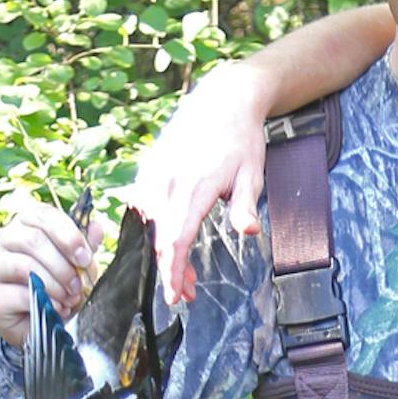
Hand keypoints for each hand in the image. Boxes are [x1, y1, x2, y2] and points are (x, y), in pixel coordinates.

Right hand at [0, 195, 101, 350]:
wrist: (42, 324)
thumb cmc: (58, 286)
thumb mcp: (76, 265)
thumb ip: (84, 246)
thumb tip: (96, 227)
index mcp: (27, 223)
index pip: (44, 215)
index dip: (68, 236)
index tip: (85, 258)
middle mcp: (5, 239)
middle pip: (33, 239)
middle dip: (63, 265)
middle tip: (79, 285)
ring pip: (25, 265)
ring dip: (55, 284)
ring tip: (70, 298)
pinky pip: (21, 293)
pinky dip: (46, 302)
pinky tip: (58, 309)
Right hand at [126, 58, 273, 308]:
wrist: (223, 101)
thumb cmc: (241, 141)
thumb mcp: (252, 174)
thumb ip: (245, 205)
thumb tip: (249, 232)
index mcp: (195, 185)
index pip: (177, 238)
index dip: (174, 271)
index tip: (175, 297)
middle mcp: (169, 179)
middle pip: (161, 237)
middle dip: (170, 270)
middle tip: (185, 295)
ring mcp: (156, 172)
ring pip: (151, 224)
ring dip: (164, 252)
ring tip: (184, 272)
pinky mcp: (150, 167)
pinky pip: (145, 206)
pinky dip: (155, 229)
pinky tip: (171, 242)